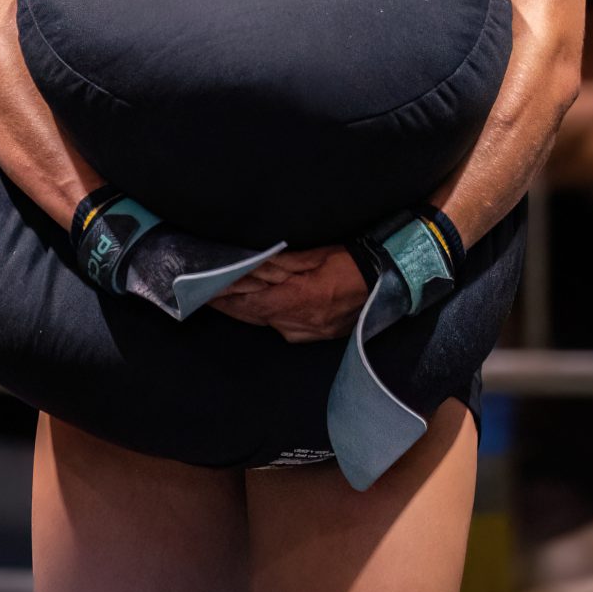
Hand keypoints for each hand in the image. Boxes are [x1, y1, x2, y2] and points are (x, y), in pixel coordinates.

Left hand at [212, 245, 368, 342]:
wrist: (386, 280)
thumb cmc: (350, 262)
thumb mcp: (313, 256)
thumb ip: (278, 264)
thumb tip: (249, 267)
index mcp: (298, 301)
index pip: (250, 304)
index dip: (225, 299)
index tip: (205, 293)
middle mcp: (300, 324)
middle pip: (255, 317)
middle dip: (230, 306)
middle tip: (207, 296)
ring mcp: (310, 333)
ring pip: (268, 323)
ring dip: (247, 312)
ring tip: (226, 301)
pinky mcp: (318, 335)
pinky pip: (285, 328)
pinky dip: (268, 318)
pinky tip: (259, 309)